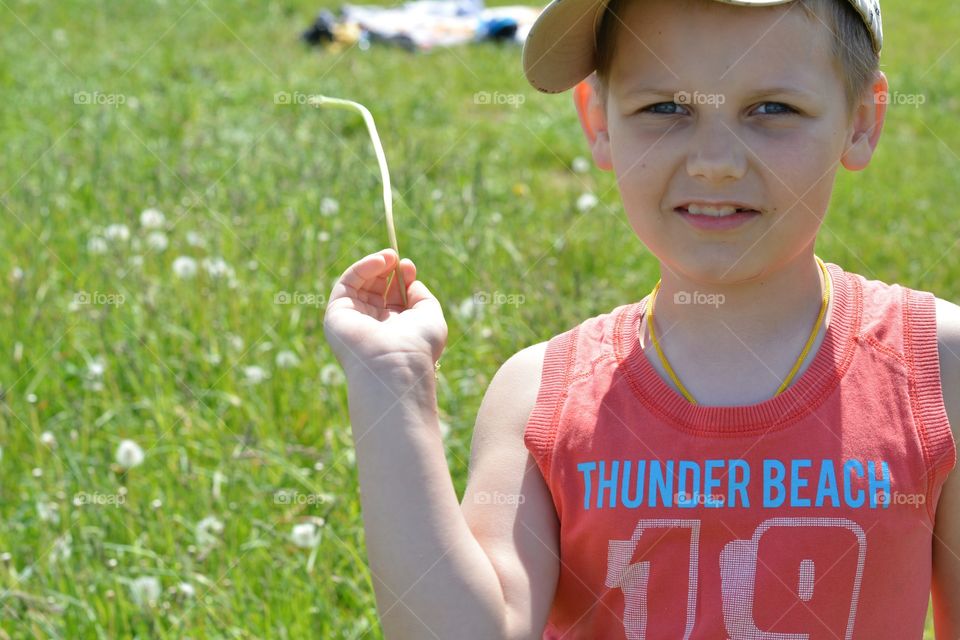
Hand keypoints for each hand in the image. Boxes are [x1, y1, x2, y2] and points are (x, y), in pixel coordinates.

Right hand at [323, 248, 446, 376]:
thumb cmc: (417, 344)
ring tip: (389, 256)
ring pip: (359, 283)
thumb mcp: (430, 315)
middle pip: (375, 288)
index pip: (393, 296)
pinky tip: (379, 262)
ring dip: (374, 265)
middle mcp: (372, 324)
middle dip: (386, 269)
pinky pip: (347, 283)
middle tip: (395, 257)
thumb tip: (410, 281)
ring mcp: (353, 319)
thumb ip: (421, 296)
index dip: (400, 278)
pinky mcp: (337, 313)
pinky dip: (362, 268)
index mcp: (394, 328)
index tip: (408, 266)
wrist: (395, 365)